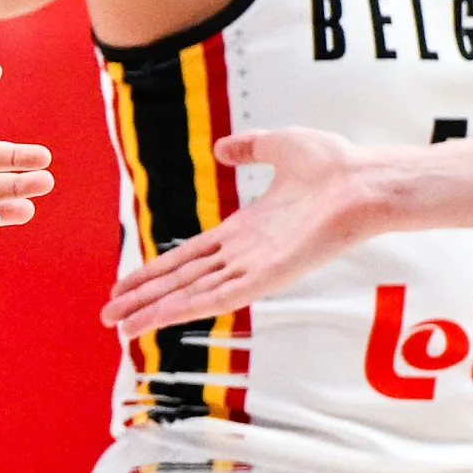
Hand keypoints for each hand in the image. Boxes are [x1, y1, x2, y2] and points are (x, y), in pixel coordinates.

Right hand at [101, 125, 376, 334]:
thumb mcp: (279, 145)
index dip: (155, 271)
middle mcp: (245, 255)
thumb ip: (249, 147)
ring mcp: (256, 268)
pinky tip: (161, 319)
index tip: (126, 285)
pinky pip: (220, 297)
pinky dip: (188, 309)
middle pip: (182, 281)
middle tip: (108, 317)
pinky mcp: (269, 277)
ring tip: (121, 327)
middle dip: (144, 299)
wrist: (364, 180)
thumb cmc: (334, 164)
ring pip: (193, 295)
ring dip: (155, 312)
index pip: (189, 256)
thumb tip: (220, 148)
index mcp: (244, 231)